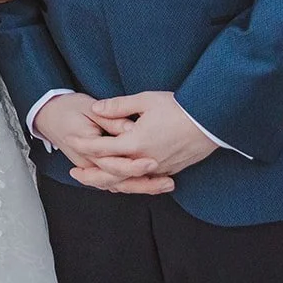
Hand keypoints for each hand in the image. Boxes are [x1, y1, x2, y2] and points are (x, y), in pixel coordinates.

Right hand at [33, 93, 173, 195]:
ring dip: (143, 188)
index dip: (134, 164)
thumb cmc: (68, 108)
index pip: (113, 162)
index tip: (154, 162)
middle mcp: (88, 163)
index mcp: (86, 148)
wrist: (48, 114)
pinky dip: (132, 186)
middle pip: (119, 180)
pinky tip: (152, 184)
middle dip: (145, 184)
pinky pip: (115, 183)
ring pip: (118, 185)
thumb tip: (131, 128)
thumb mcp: (88, 107)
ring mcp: (90, 168)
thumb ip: (111, 119)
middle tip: (169, 182)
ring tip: (167, 185)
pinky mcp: (95, 169)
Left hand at [63, 92, 216, 192]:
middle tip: (75, 172)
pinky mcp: (170, 170)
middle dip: (91, 174)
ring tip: (96, 179)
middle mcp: (145, 160)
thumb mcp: (146, 100)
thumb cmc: (179, 107)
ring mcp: (159, 168)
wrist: (212, 120)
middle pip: (111, 173)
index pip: (102, 148)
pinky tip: (123, 179)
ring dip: (109, 180)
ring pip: (128, 181)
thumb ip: (118, 106)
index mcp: (136, 142)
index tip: (70, 141)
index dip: (84, 145)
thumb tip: (97, 108)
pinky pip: (145, 181)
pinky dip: (130, 181)